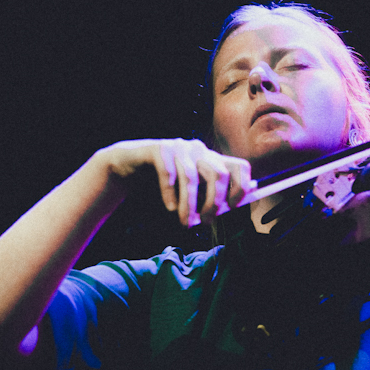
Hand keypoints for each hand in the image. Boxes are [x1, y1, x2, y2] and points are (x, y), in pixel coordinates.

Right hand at [99, 138, 253, 226]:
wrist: (128, 167)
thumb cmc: (164, 183)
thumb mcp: (191, 190)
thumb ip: (210, 196)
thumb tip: (230, 208)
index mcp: (212, 159)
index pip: (240, 167)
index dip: (241, 187)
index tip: (232, 208)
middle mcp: (199, 150)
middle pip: (218, 174)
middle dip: (214, 202)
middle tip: (205, 221)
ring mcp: (179, 147)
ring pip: (191, 177)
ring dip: (189, 204)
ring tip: (185, 223)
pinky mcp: (158, 149)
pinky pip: (168, 172)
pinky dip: (170, 192)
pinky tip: (170, 208)